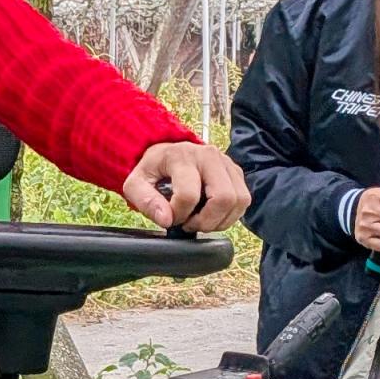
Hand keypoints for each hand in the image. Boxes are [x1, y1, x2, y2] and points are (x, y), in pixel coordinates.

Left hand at [123, 140, 248, 231]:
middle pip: (223, 198)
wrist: (168, 154)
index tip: (170, 218)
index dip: (179, 216)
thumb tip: (167, 220)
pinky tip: (211, 215)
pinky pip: (243, 201)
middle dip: (206, 221)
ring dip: (220, 221)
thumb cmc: (153, 170)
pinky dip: (229, 216)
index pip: (189, 195)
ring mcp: (227, 163)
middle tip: (189, 224)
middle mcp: (209, 156)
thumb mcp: (136, 184)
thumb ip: (145, 201)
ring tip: (200, 220)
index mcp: (182, 156)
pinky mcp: (236, 173)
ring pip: (238, 201)